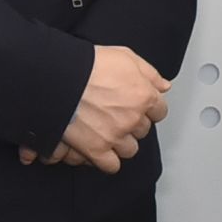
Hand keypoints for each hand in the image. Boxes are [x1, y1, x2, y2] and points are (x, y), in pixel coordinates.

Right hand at [48, 44, 167, 170]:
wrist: (58, 77)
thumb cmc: (87, 64)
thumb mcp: (124, 56)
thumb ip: (149, 73)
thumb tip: (164, 86)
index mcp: (143, 95)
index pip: (159, 111)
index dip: (148, 108)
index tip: (138, 106)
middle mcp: (132, 118)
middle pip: (143, 130)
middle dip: (132, 123)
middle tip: (116, 114)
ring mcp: (115, 136)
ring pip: (130, 149)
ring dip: (121, 142)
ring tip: (107, 130)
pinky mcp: (96, 150)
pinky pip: (111, 165)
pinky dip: (107, 160)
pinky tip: (101, 148)